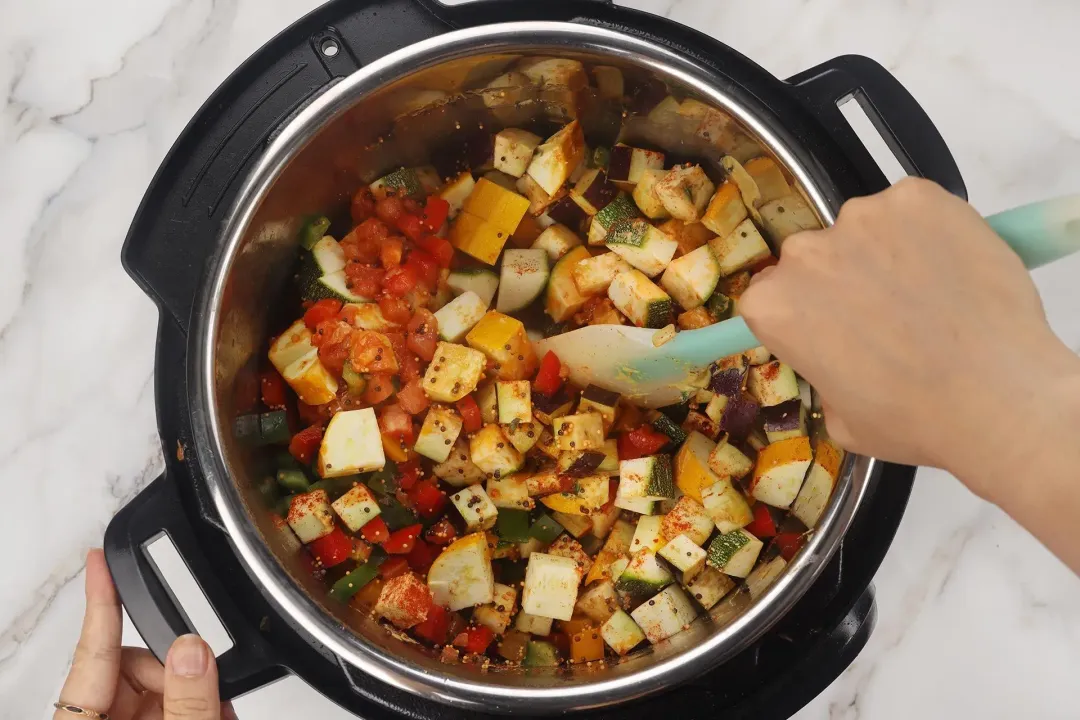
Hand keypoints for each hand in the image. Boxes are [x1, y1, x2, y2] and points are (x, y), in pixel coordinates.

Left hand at [54, 549, 234, 719]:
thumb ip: (187, 703)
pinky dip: (198, 705)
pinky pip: (171, 705)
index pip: (92, 652)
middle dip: (178, 668)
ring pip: (159, 684)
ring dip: (197, 692)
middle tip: (212, 684)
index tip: (98, 560)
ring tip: (221, 711)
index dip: (99, 601)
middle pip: (135, 666)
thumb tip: (193, 650)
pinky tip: (218, 714)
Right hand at [739, 177, 1079, 497]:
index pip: (771, 295)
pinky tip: (952, 270)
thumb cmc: (912, 419)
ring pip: (865, 231)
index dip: (805, 312)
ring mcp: (863, 218)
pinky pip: (913, 210)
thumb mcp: (840, 417)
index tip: (834, 328)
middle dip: (842, 280)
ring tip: (929, 296)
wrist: (998, 398)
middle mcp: (807, 253)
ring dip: (885, 254)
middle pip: (814, 258)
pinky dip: (928, 231)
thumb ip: (823, 371)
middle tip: (886, 316)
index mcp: (774, 305)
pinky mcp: (918, 197)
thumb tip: (843, 354)